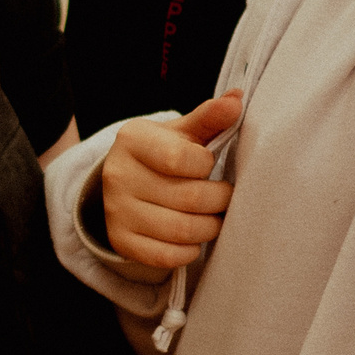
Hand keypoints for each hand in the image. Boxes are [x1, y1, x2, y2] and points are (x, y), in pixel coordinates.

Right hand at [102, 91, 241, 268]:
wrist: (124, 180)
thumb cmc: (162, 153)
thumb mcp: (182, 131)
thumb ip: (209, 117)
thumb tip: (237, 98)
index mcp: (133, 140)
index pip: (181, 159)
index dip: (207, 166)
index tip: (209, 165)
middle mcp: (119, 174)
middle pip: (189, 198)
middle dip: (219, 201)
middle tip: (224, 197)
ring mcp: (117, 210)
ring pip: (182, 230)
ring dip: (210, 228)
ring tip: (214, 217)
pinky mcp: (120, 240)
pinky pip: (167, 256)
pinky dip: (189, 250)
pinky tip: (193, 238)